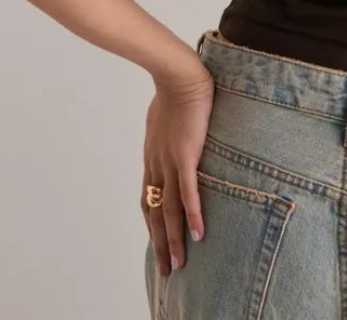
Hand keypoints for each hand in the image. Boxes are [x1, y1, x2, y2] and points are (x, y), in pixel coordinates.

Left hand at [141, 62, 215, 279]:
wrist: (178, 75)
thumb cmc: (173, 89)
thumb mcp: (163, 117)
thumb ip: (167, 132)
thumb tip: (174, 133)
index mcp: (152, 158)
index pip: (147, 200)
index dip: (152, 226)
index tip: (158, 245)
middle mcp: (156, 165)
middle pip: (154, 214)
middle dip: (160, 244)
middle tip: (166, 270)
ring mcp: (169, 162)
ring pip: (168, 211)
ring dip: (173, 240)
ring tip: (179, 264)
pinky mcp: (185, 155)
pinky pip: (188, 192)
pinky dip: (193, 215)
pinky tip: (199, 234)